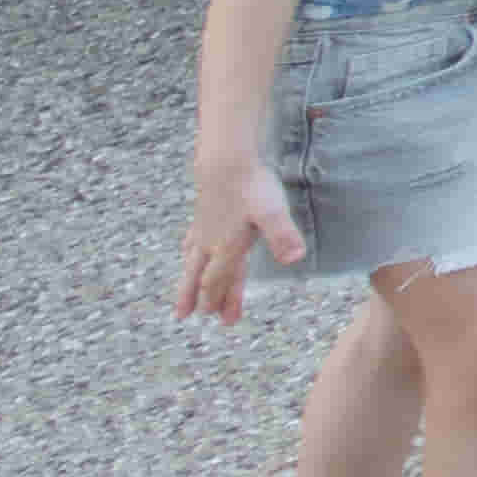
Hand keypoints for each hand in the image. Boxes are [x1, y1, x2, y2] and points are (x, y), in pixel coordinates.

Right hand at [178, 131, 300, 321]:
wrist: (227, 159)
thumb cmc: (251, 186)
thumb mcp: (272, 211)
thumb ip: (282, 235)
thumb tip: (295, 259)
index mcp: (226, 247)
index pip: (217, 279)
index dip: (216, 298)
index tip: (215, 316)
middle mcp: (211, 242)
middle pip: (202, 275)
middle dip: (199, 297)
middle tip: (187, 317)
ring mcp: (204, 228)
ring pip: (193, 262)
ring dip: (188, 281)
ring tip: (180, 297)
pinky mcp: (203, 213)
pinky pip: (192, 240)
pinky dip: (188, 252)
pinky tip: (186, 253)